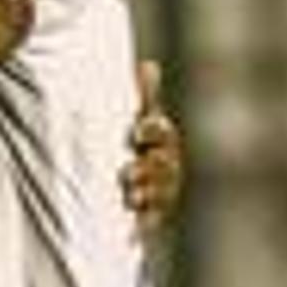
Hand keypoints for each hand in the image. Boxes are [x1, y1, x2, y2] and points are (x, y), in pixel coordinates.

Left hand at [122, 59, 185, 228]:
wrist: (121, 188)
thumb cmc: (131, 146)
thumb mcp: (133, 121)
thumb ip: (141, 97)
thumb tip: (149, 65)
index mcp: (160, 140)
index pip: (162, 133)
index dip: (152, 132)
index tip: (135, 132)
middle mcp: (166, 166)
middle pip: (164, 166)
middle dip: (147, 168)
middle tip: (126, 171)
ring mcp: (160, 192)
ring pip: (159, 194)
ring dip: (145, 193)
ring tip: (129, 194)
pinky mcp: (150, 216)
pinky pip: (151, 220)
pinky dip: (142, 221)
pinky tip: (131, 220)